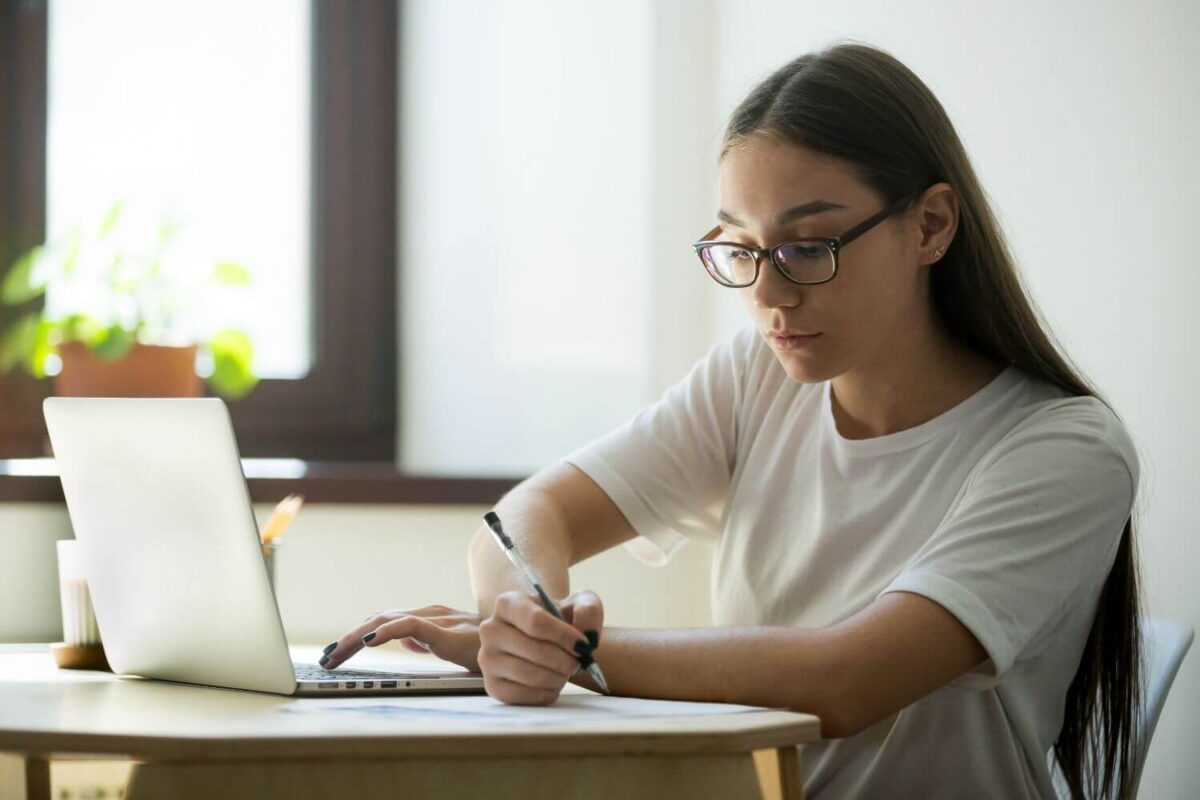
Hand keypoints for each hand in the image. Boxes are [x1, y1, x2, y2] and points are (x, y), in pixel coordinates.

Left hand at [320, 605, 483, 672]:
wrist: (523, 643)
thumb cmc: (490, 646)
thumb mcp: (452, 645)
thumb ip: (428, 640)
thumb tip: (404, 641)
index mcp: (429, 617)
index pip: (384, 621)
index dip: (357, 634)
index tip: (335, 652)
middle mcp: (430, 613)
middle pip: (379, 619)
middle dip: (348, 638)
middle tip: (324, 657)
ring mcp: (438, 619)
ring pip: (388, 620)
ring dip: (357, 636)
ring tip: (335, 653)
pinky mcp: (447, 631)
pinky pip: (412, 626)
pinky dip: (388, 630)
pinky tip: (370, 640)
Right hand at [478, 589, 603, 704]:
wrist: (544, 640)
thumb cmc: (561, 620)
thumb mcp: (579, 604)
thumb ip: (589, 610)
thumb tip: (586, 634)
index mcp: (508, 603)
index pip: (537, 622)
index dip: (565, 637)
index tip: (584, 645)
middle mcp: (490, 629)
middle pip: (535, 650)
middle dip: (565, 660)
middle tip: (579, 662)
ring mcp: (487, 659)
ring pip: (530, 675)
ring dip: (558, 677)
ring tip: (566, 671)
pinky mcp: (492, 685)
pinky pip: (523, 696)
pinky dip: (546, 693)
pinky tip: (554, 683)